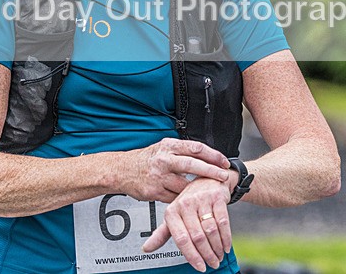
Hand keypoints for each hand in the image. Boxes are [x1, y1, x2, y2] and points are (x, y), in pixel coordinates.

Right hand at [115, 138, 229, 202]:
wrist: (122, 170)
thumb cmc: (146, 159)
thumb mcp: (163, 148)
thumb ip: (182, 151)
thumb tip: (207, 157)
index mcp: (169, 146)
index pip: (196, 148)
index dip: (213, 155)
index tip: (224, 162)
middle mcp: (164, 159)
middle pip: (193, 165)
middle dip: (211, 171)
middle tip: (224, 177)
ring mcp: (158, 176)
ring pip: (185, 185)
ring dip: (196, 190)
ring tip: (207, 192)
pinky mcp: (154, 191)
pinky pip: (174, 197)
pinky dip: (182, 198)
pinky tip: (188, 199)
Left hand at [142, 177, 233, 272]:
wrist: (207, 180)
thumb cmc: (189, 202)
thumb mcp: (174, 216)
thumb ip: (161, 233)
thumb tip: (146, 248)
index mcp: (172, 212)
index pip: (181, 239)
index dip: (192, 256)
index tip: (200, 267)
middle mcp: (185, 204)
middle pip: (197, 237)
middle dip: (207, 254)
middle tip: (213, 263)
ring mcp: (201, 200)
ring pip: (211, 231)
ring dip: (217, 247)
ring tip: (219, 256)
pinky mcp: (216, 197)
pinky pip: (223, 222)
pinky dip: (226, 237)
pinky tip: (226, 246)